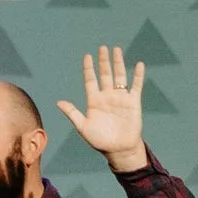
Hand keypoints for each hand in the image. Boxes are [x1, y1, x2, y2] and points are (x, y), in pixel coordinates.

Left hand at [54, 43, 149, 174]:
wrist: (119, 150)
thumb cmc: (100, 141)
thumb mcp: (83, 127)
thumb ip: (72, 113)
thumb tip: (58, 102)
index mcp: (94, 101)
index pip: (90, 80)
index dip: (89, 68)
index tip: (87, 56)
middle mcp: (107, 96)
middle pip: (105, 74)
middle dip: (103, 61)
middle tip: (102, 48)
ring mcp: (120, 98)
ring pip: (119, 76)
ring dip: (118, 63)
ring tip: (117, 50)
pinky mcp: (133, 102)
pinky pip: (136, 86)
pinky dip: (138, 75)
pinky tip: (139, 64)